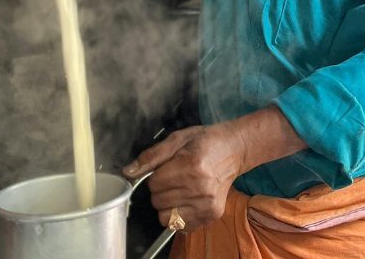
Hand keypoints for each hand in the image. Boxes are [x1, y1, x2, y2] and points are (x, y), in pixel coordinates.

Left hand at [123, 123, 248, 231]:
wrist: (235, 148)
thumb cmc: (207, 141)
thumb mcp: (178, 139)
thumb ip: (152, 156)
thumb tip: (129, 171)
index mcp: (191, 166)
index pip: (154, 183)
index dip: (157, 174)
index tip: (168, 167)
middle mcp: (200, 188)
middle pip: (158, 201)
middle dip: (161, 189)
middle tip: (176, 176)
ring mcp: (207, 204)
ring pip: (166, 217)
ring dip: (168, 204)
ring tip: (181, 188)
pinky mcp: (211, 214)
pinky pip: (180, 225)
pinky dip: (179, 214)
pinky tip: (188, 199)